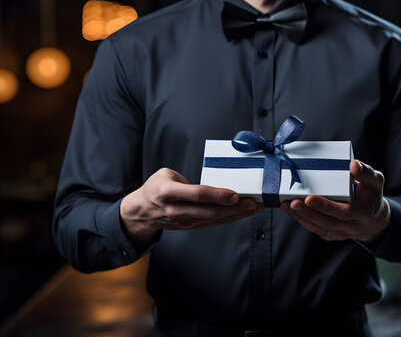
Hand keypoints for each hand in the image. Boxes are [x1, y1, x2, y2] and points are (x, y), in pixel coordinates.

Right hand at [121, 168, 264, 246]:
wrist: (142, 212)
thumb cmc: (156, 188)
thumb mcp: (165, 174)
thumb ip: (188, 179)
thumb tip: (215, 178)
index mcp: (167, 193)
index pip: (196, 195)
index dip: (216, 195)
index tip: (234, 194)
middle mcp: (176, 210)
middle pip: (210, 211)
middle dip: (236, 207)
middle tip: (255, 201)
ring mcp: (185, 222)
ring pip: (216, 219)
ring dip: (239, 214)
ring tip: (257, 206)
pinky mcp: (193, 226)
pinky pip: (216, 222)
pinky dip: (233, 217)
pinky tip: (246, 212)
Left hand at [281, 160, 389, 242]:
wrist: (374, 219)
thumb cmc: (371, 195)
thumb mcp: (376, 182)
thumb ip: (366, 173)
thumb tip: (353, 164)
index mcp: (364, 213)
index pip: (344, 212)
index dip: (326, 206)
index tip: (309, 198)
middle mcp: (352, 226)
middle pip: (327, 222)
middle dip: (308, 212)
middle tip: (292, 202)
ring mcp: (342, 233)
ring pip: (319, 228)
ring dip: (301, 217)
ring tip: (286, 204)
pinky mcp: (332, 235)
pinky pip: (316, 229)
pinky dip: (302, 220)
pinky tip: (290, 210)